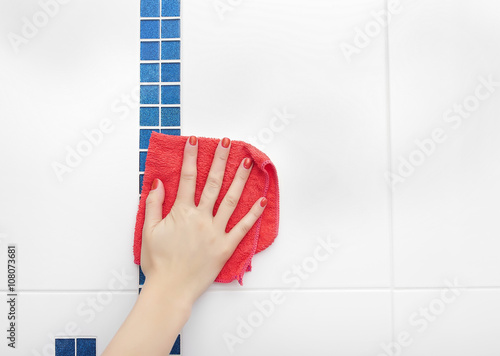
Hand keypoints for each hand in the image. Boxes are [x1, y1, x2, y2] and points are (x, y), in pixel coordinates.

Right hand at [140, 136, 266, 304]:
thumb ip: (153, 205)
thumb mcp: (148, 231)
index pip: (187, 178)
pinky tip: (262, 200)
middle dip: (220, 160)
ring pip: (230, 200)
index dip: (191, 157)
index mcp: (181, 212)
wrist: (170, 289)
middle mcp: (201, 218)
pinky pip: (243, 227)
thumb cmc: (157, 263)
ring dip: (239, 180)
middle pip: (213, 183)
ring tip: (247, 163)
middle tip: (227, 143)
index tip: (195, 141)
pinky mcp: (226, 246)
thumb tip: (158, 183)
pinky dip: (253, 214)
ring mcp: (215, 231)